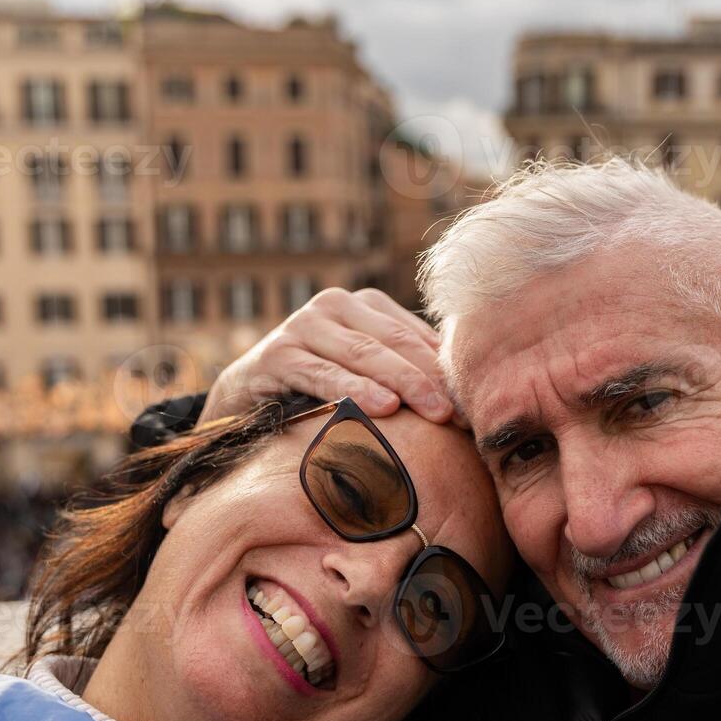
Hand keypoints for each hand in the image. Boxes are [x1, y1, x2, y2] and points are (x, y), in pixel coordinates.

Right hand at [200, 287, 454, 424]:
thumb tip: (465, 396)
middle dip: (432, 379)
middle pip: (395, 342)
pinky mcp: (276, 353)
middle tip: (460, 415)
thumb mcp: (364, 374)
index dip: (447, 370)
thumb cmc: (317, 389)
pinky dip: (353, 390)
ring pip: (364, 354)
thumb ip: (405, 372)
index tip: (476, 405)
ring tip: (433, 411)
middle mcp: (335, 305)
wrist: (245, 397)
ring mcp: (304, 325)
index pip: (416, 336)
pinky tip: (381, 407)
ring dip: (403, 383)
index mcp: (366, 305)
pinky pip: (322, 373)